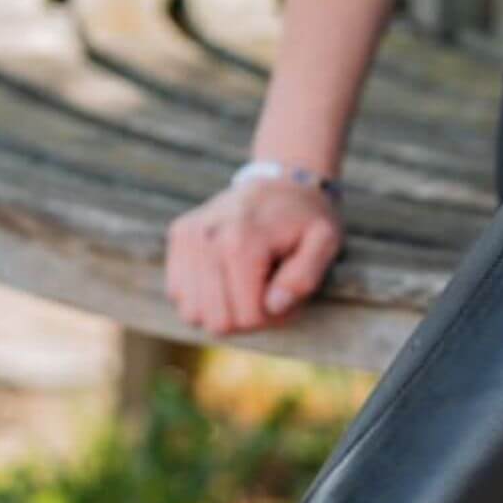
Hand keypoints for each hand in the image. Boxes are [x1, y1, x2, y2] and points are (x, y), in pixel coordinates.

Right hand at [165, 178, 343, 334]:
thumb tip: (274, 306)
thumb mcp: (324, 243)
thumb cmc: (306, 219)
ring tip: (245, 286)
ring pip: (193, 314)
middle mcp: (208, 237)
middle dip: (247, 319)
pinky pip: (178, 294)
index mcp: (243, 241)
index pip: (248, 317)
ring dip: (223, 310)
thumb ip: (305, 277)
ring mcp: (188, 236)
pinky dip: (202, 297)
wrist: (282, 181)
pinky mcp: (179, 236)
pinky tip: (224, 278)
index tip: (285, 296)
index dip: (272, 318)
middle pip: (218, 321)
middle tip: (266, 294)